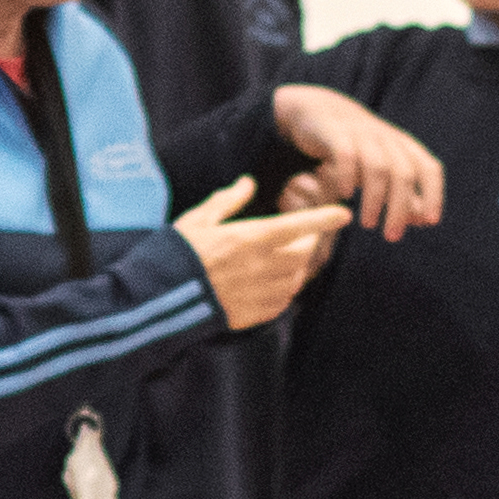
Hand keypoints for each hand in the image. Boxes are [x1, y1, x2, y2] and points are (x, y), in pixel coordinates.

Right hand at [174, 174, 341, 332]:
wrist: (156, 299)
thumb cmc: (173, 254)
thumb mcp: (196, 220)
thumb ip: (227, 202)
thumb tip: (248, 183)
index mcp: (247, 238)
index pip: (297, 226)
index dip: (323, 218)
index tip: (343, 214)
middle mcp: (258, 267)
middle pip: (303, 254)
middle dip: (310, 242)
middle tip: (306, 234)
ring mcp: (256, 293)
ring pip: (295, 278)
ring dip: (297, 267)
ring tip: (287, 258)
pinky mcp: (250, 314)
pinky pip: (281, 302)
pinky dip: (284, 290)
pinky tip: (273, 283)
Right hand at [268, 84, 445, 233]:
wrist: (320, 113)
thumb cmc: (357, 148)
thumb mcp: (384, 169)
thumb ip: (404, 194)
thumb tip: (424, 220)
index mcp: (404, 146)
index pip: (429, 169)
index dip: (433, 194)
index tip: (431, 222)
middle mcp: (387, 139)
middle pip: (403, 174)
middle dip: (400, 208)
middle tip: (392, 236)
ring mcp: (362, 134)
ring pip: (377, 167)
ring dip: (375, 199)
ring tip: (369, 224)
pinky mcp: (335, 133)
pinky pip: (346, 155)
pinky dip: (348, 176)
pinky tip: (345, 195)